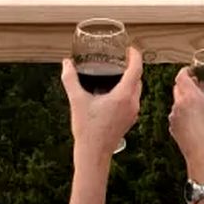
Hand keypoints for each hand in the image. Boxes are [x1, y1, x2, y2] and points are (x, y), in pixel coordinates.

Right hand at [61, 47, 142, 163]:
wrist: (93, 154)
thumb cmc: (87, 129)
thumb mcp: (76, 100)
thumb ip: (70, 79)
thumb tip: (66, 63)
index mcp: (123, 95)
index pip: (136, 69)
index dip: (134, 56)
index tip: (128, 49)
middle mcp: (132, 103)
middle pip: (138, 78)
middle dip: (131, 66)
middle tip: (119, 58)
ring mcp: (133, 112)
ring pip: (137, 90)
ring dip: (130, 80)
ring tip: (116, 73)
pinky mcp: (130, 120)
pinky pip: (133, 100)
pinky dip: (127, 92)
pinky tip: (113, 93)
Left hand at [168, 66, 203, 175]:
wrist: (203, 155)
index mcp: (191, 96)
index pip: (181, 76)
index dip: (185, 71)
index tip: (192, 72)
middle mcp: (179, 104)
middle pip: (177, 87)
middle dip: (186, 84)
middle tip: (197, 85)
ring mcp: (174, 117)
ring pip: (176, 102)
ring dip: (184, 99)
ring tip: (196, 102)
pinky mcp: (173, 128)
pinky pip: (175, 115)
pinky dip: (182, 113)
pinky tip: (193, 119)